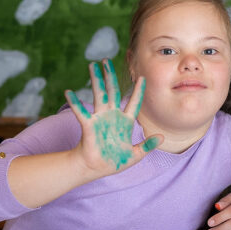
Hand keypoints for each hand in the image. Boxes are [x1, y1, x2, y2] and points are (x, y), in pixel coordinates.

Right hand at [65, 58, 161, 177]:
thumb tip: (161, 137)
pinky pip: (81, 112)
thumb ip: (148, 146)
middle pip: (113, 91)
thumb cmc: (115, 162)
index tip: (142, 77)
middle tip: (106, 60)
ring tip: (93, 65)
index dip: (138, 91)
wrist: (96, 169)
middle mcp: (113, 116)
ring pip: (99, 95)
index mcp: (125, 122)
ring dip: (96, 80)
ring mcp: (100, 118)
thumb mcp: (135, 155)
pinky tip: (69, 92)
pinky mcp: (89, 125)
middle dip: (110, 76)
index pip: (134, 102)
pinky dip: (75, 102)